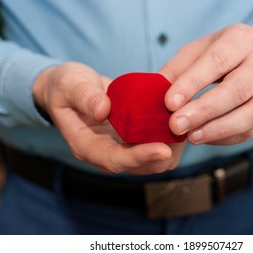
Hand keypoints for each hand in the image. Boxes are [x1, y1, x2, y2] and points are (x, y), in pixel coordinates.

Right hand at [33, 62, 184, 174]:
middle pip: (139, 167)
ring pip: (150, 161)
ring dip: (170, 149)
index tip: (164, 149)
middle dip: (163, 156)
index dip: (139, 157)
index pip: (114, 160)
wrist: (68, 89)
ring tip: (186, 127)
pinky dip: (167, 138)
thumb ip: (84, 97)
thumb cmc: (65, 87)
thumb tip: (104, 109)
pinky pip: (152, 146)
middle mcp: (105, 152)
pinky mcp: (129, 140)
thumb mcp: (70, 86)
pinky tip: (179, 121)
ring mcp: (118, 148)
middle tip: (185, 134)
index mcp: (86, 146)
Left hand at [160, 24, 252, 144]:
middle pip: (237, 89)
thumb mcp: (198, 50)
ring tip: (191, 137)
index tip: (169, 103)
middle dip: (204, 110)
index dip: (192, 83)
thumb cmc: (221, 53)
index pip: (217, 61)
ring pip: (252, 113)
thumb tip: (155, 92)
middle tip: (176, 125)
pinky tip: (205, 137)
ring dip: (218, 129)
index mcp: (241, 39)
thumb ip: (177, 69)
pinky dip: (226, 137)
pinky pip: (252, 129)